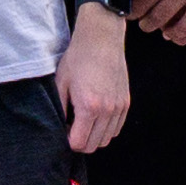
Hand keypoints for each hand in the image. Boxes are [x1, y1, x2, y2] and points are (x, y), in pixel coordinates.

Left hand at [58, 2, 130, 152]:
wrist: (101, 38)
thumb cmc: (78, 59)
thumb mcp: (60, 84)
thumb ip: (59, 110)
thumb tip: (59, 129)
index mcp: (89, 107)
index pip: (79, 143)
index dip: (68, 141)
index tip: (63, 129)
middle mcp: (108, 110)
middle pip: (94, 145)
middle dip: (81, 141)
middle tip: (72, 127)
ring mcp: (119, 105)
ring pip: (108, 138)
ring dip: (95, 136)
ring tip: (85, 121)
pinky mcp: (126, 100)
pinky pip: (118, 127)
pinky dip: (107, 128)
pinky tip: (98, 116)